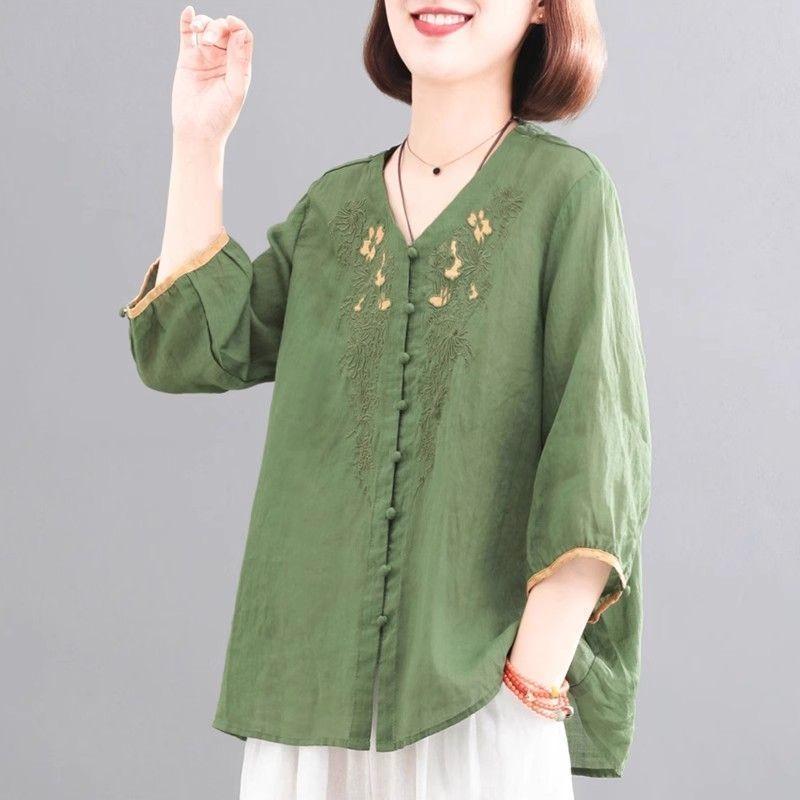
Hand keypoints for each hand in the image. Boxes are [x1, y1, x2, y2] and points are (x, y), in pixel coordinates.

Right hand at [171, 5, 253, 145]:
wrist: (196, 131)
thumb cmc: (219, 116)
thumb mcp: (234, 88)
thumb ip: (238, 61)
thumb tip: (240, 31)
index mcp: (239, 67)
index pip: (243, 37)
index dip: (238, 26)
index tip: (232, 23)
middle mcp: (223, 60)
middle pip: (224, 30)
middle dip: (218, 29)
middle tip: (210, 43)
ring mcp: (205, 58)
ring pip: (207, 29)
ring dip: (205, 24)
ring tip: (202, 35)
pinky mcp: (188, 59)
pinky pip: (188, 35)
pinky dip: (188, 22)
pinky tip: (189, 12)